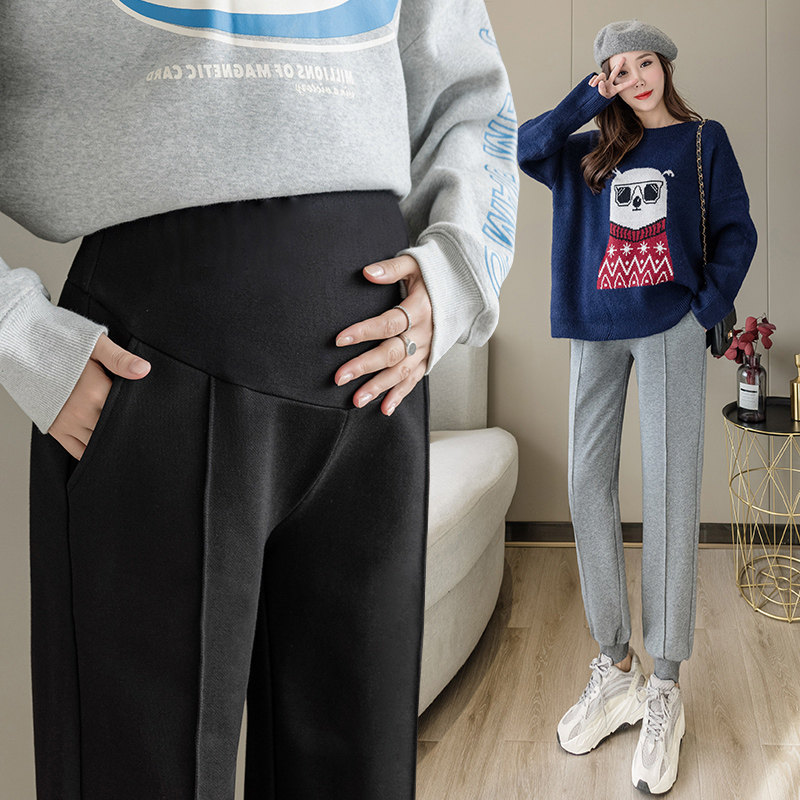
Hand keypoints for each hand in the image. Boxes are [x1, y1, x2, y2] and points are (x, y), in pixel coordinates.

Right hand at [48, 333, 150, 458]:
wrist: (26, 351)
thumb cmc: (62, 345)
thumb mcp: (94, 344)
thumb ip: (120, 359)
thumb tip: (144, 370)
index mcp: (95, 393)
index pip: (126, 413)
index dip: (139, 416)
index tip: (151, 418)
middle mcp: (82, 413)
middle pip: (114, 432)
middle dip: (128, 432)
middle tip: (143, 434)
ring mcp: (68, 424)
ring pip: (98, 444)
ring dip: (112, 443)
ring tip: (126, 442)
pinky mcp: (56, 429)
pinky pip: (79, 451)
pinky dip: (93, 453)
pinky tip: (105, 449)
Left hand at [334, 254, 431, 415]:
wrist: (464, 290)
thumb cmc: (435, 276)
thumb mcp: (415, 264)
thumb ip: (391, 268)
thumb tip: (368, 273)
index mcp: (420, 309)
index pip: (389, 323)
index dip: (365, 331)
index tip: (340, 339)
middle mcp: (425, 333)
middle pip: (392, 353)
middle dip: (365, 366)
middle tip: (340, 377)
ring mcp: (428, 349)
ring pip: (402, 372)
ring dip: (379, 387)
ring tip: (357, 399)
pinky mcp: (429, 359)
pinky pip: (414, 380)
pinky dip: (400, 395)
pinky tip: (384, 408)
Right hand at [589, 57, 637, 98]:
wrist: (588, 103)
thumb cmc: (597, 102)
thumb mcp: (601, 99)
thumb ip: (601, 91)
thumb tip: (600, 82)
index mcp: (613, 90)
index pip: (622, 86)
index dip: (628, 83)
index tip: (636, 80)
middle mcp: (609, 84)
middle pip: (614, 73)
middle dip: (619, 65)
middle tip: (623, 58)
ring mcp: (602, 82)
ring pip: (602, 75)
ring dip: (597, 79)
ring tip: (593, 85)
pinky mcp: (596, 81)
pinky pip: (595, 77)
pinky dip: (593, 80)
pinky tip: (590, 85)